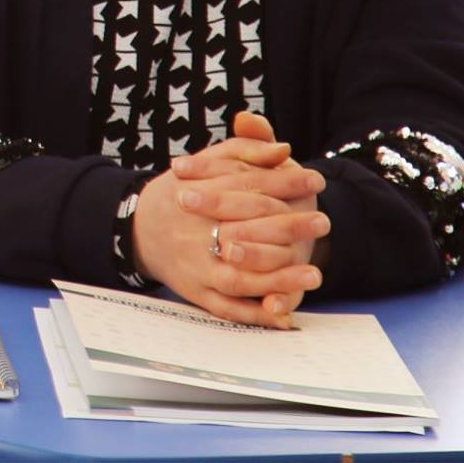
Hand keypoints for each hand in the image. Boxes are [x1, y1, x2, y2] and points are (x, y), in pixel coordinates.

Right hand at [131, 122, 327, 327]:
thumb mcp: (209, 162)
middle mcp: (192, 231)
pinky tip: (283, 314)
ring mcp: (194, 265)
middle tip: (323, 222)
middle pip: (242, 230)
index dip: (283, 182)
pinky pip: (226, 308)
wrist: (140, 228)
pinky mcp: (195, 291)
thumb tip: (283, 150)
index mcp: (194, 193)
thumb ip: (245, 150)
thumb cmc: (185, 192)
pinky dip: (254, 314)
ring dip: (276, 279)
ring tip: (313, 274)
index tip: (316, 180)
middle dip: (286, 227)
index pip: (244, 185)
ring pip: (236, 277)